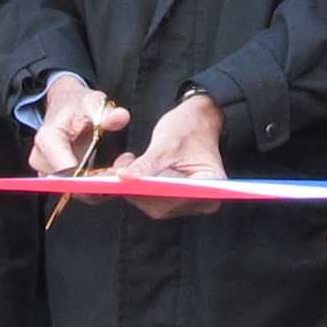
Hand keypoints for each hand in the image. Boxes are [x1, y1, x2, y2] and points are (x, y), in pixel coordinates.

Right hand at [28, 73, 127, 180]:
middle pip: (71, 184)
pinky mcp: (53, 178)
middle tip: (124, 166)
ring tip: (120, 165)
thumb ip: (107, 112)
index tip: (116, 172)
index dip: (91, 177)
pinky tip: (109, 170)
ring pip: (75, 190)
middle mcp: (40, 158)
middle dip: (100, 181)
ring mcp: (45, 170)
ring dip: (99, 184)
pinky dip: (94, 184)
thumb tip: (121, 117)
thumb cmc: (76, 106)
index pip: (66, 170)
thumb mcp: (93, 103)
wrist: (64, 107)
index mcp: (47, 139)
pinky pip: (76, 189)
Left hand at [118, 90, 230, 217]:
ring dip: (133, 189)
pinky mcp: (174, 199)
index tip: (127, 182)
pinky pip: (152, 199)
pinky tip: (128, 171)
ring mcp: (188, 202)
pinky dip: (137, 187)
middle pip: (163, 205)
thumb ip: (146, 163)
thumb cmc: (190, 127)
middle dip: (136, 191)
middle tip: (115, 174)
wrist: (197, 121)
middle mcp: (202, 200)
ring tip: (122, 166)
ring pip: (153, 204)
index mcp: (211, 184)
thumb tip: (123, 177)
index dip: (150, 191)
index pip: (177, 196)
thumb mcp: (167, 142)